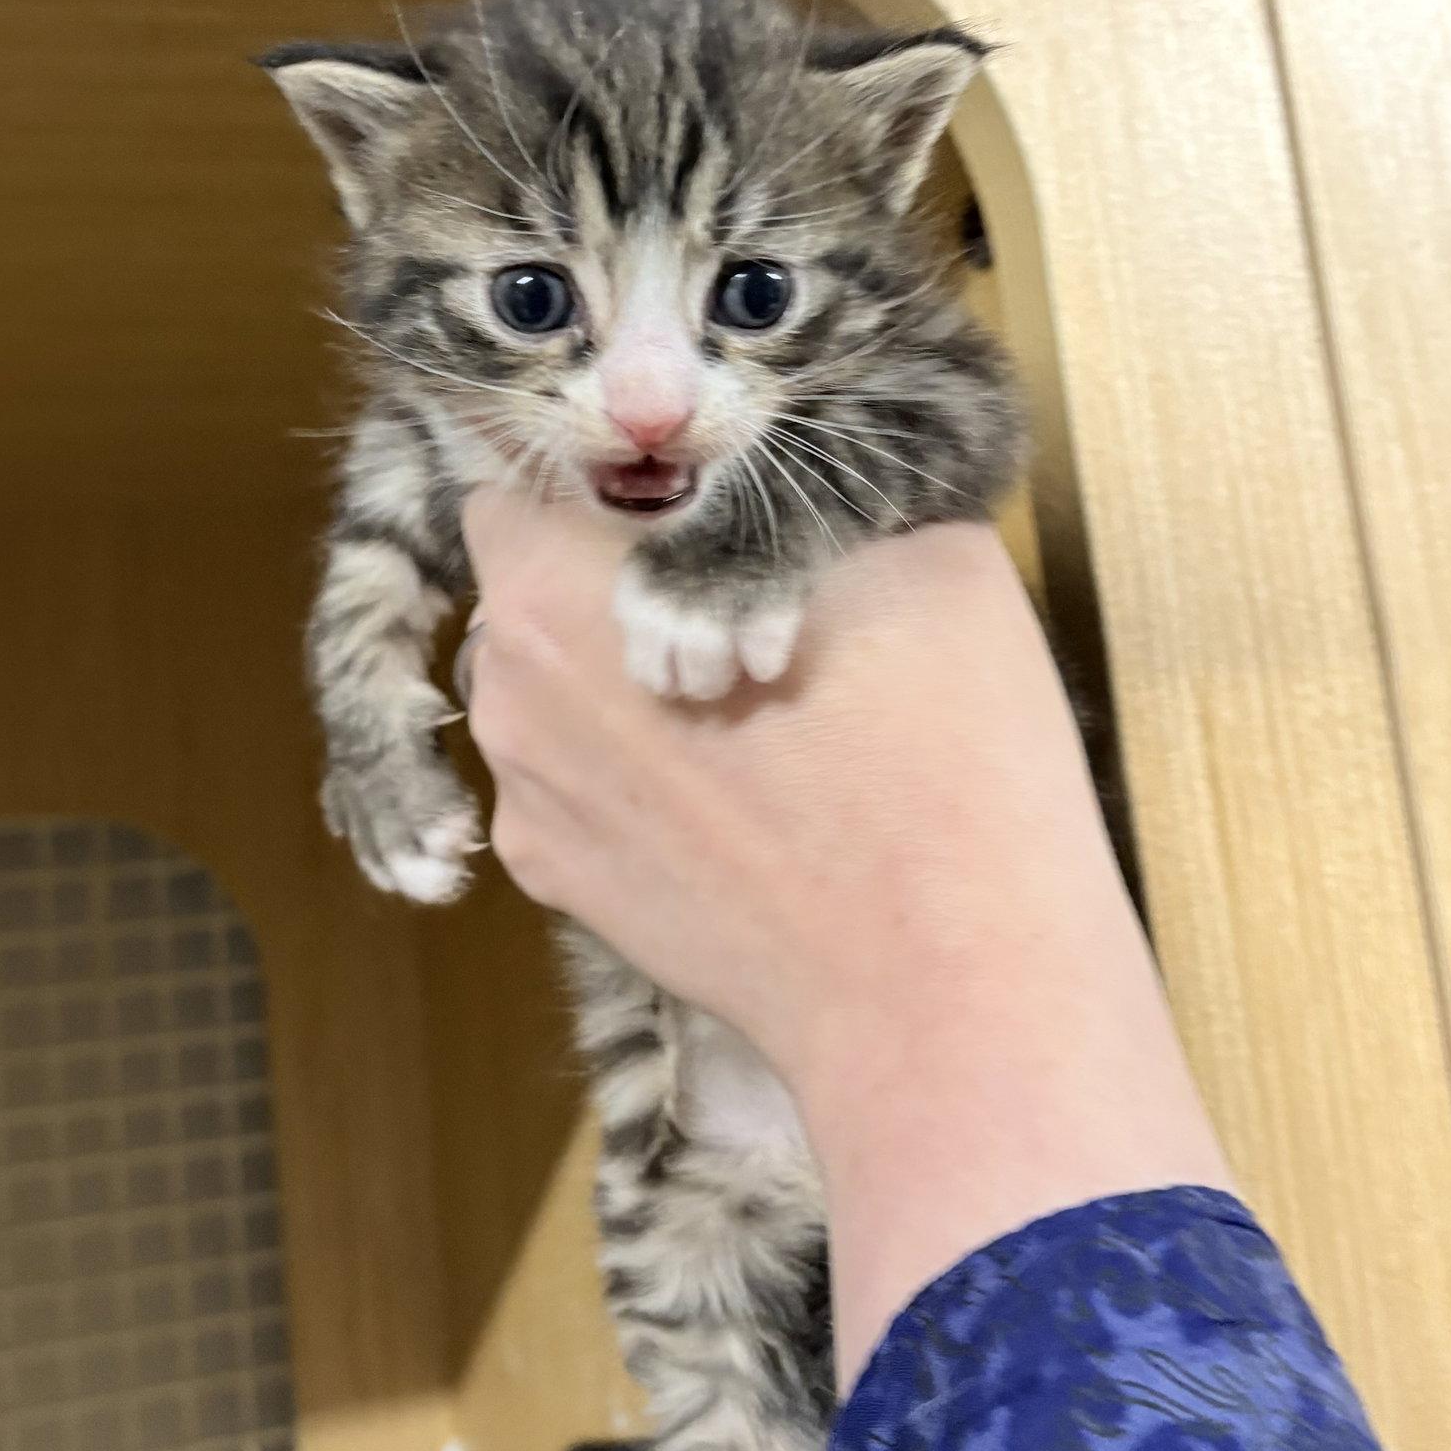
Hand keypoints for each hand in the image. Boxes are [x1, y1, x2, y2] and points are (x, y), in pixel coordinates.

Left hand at [462, 493, 1230, 1375]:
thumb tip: (801, 462)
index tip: (703, 488)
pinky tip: (747, 800)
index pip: (526, 473)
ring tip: (761, 708)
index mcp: (554, 582)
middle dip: (616, 575)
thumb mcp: (919, 549)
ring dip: (625, 677)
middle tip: (747, 593)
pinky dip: (642, 779)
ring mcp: (529, 803)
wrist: (944, 988)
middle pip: (533, 588)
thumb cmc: (938, 751)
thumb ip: (819, 482)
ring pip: (554, 692)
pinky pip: (582, 790)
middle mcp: (507, 691)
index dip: (614, 471)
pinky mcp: (564, 893)